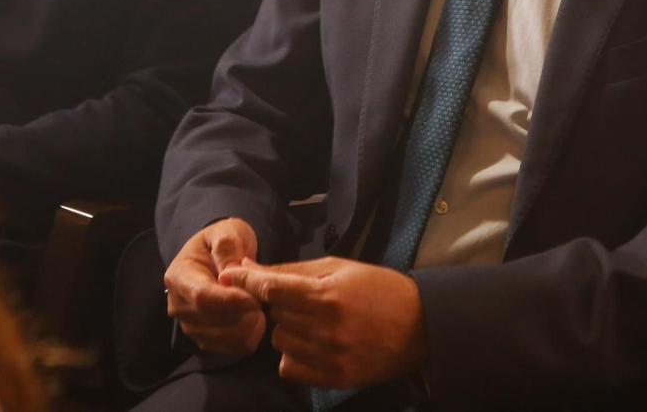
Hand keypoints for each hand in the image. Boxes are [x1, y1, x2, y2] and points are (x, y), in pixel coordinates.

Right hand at [163, 219, 265, 355]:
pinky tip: (256, 318)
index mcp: (179, 277)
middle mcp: (179, 306)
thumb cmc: (221, 242)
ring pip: (228, 338)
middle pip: (216, 320)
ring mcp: (191, 327)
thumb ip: (227, 248)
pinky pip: (235, 348)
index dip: (230, 300)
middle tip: (264, 294)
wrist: (216, 257)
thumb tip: (232, 273)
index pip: (202, 296)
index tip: (255, 298)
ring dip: (252, 323)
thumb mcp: (225, 232)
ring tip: (260, 303)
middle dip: (246, 310)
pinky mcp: (206, 341)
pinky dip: (252, 336)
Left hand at [220, 257, 426, 388]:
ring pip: (280, 341)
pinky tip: (315, 344)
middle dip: (282, 304)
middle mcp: (325, 329)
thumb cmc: (377, 288)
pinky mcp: (333, 378)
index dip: (247, 281)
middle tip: (307, 299)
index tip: (229, 276)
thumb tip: (248, 267)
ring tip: (316, 322)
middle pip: (274, 315)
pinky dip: (295, 355)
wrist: (417, 326)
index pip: (272, 289)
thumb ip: (290, 270)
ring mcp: (329, 357)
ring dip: (289, 330)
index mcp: (327, 295)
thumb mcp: (337, 268)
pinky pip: (289, 367)